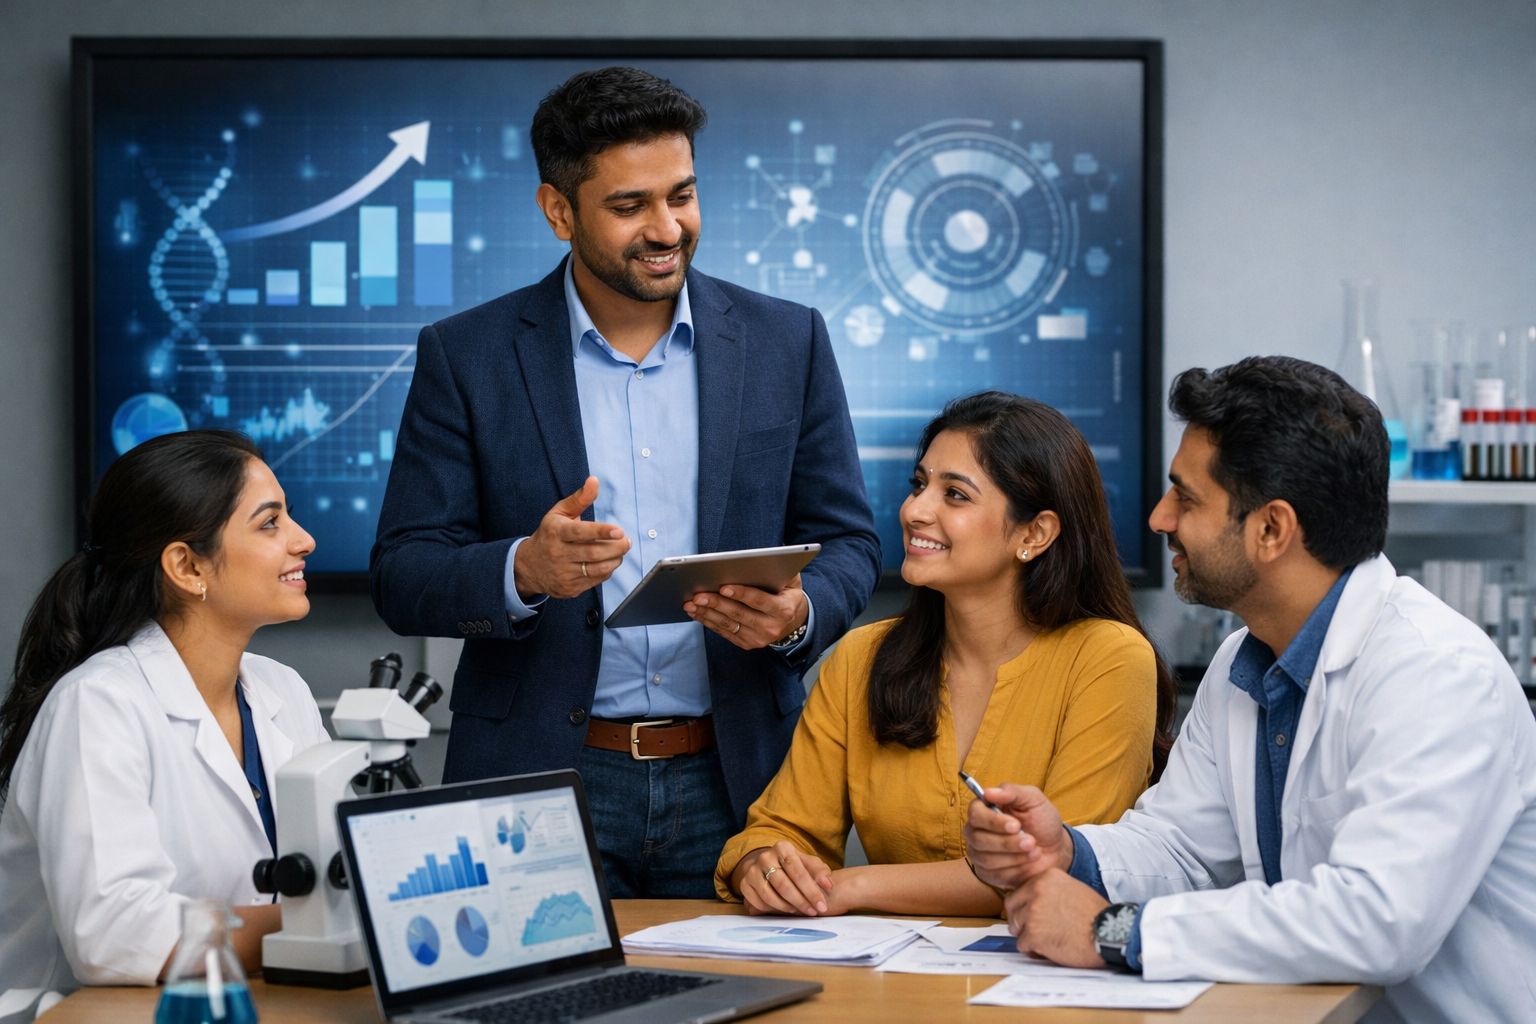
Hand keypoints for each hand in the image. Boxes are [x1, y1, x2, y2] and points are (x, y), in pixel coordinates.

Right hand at [513, 477, 629, 598]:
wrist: (528, 566)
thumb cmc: (549, 535)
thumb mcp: (559, 513)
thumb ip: (579, 498)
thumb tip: (594, 481)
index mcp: (556, 531)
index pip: (580, 532)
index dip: (602, 531)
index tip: (619, 530)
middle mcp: (558, 553)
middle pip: (594, 553)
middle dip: (616, 547)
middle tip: (626, 541)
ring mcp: (563, 573)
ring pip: (597, 568)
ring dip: (615, 559)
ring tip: (620, 550)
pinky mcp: (569, 588)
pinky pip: (595, 580)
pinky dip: (607, 570)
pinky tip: (608, 561)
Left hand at [685, 574, 806, 649]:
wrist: (792, 623)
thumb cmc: (787, 596)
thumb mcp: (792, 582)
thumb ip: (783, 570)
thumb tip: (767, 558)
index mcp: (783, 610)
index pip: (760, 601)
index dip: (741, 594)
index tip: (723, 587)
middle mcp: (771, 627)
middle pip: (739, 614)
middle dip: (717, 604)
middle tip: (698, 595)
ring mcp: (758, 639)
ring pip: (728, 625)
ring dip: (707, 614)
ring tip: (691, 604)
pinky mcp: (746, 644)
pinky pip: (724, 632)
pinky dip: (708, 622)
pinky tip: (697, 612)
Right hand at [732, 841, 833, 915]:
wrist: (769, 866)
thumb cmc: (794, 866)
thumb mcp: (809, 864)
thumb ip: (820, 872)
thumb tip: (828, 884)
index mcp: (782, 848)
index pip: (798, 871)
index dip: (811, 891)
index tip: (822, 905)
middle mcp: (765, 857)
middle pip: (784, 885)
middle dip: (801, 902)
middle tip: (813, 912)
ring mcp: (752, 871)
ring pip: (770, 896)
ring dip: (787, 908)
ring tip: (800, 911)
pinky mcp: (744, 884)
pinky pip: (759, 903)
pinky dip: (773, 910)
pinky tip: (784, 910)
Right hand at [963, 783, 1072, 888]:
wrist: (1056, 848)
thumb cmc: (1042, 820)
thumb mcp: (1033, 800)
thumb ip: (1012, 792)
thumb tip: (987, 792)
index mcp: (985, 809)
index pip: (975, 813)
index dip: (993, 821)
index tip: (1016, 825)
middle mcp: (976, 831)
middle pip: (978, 838)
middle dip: (1007, 842)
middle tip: (1031, 841)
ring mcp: (979, 854)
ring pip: (985, 858)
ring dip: (1014, 856)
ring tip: (1034, 850)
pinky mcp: (987, 873)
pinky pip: (993, 874)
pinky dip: (1015, 869)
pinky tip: (1028, 862)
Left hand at [1003, 868, 1107, 968]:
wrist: (1109, 933)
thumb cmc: (1096, 915)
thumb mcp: (1071, 889)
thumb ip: (1048, 891)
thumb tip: (1027, 901)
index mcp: (1045, 877)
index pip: (1019, 892)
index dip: (1025, 907)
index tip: (1035, 916)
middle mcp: (1036, 890)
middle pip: (1011, 908)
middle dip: (1020, 921)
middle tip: (1036, 931)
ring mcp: (1032, 912)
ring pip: (1015, 928)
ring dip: (1028, 937)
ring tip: (1049, 940)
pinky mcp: (1033, 933)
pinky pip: (1022, 945)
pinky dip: (1034, 951)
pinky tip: (1051, 949)